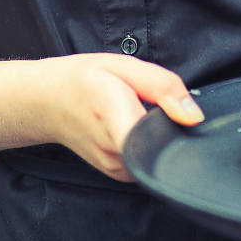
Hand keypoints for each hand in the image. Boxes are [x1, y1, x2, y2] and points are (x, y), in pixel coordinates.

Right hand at [33, 53, 203, 181]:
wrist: (46, 103)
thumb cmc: (81, 80)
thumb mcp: (122, 66)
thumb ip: (162, 87)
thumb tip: (194, 116)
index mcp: (114, 115)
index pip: (152, 140)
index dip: (175, 129)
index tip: (178, 115)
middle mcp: (114, 150)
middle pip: (164, 146)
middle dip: (168, 124)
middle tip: (152, 104)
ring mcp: (116, 168)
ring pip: (157, 155)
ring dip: (157, 135)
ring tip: (137, 113)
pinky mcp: (119, 174)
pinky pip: (147, 161)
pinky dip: (148, 144)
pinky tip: (133, 127)